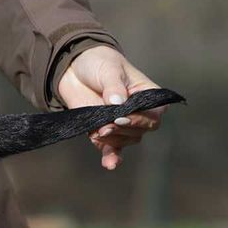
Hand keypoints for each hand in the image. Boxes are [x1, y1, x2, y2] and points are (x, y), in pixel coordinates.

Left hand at [56, 46, 163, 170]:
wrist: (73, 69)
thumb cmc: (99, 63)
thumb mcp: (108, 69)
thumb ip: (113, 86)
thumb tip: (117, 102)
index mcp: (147, 95)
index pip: (154, 114)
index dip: (140, 119)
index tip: (121, 117)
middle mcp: (138, 112)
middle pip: (141, 130)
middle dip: (123, 129)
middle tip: (106, 125)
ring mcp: (121, 124)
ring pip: (126, 140)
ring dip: (112, 139)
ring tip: (98, 131)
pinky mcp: (103, 132)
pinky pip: (112, 149)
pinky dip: (111, 157)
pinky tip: (109, 164)